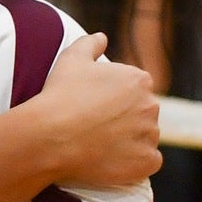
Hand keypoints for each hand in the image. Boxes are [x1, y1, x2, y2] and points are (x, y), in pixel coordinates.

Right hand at [31, 35, 161, 186]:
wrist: (50, 136)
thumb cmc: (60, 95)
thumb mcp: (71, 58)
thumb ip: (90, 44)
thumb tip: (102, 37)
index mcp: (139, 80)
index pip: (136, 89)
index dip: (116, 99)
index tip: (97, 108)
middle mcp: (151, 105)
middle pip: (143, 113)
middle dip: (126, 119)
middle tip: (98, 128)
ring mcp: (150, 136)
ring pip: (146, 138)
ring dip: (131, 142)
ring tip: (102, 146)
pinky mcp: (145, 162)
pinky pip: (148, 163)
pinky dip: (136, 163)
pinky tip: (113, 161)